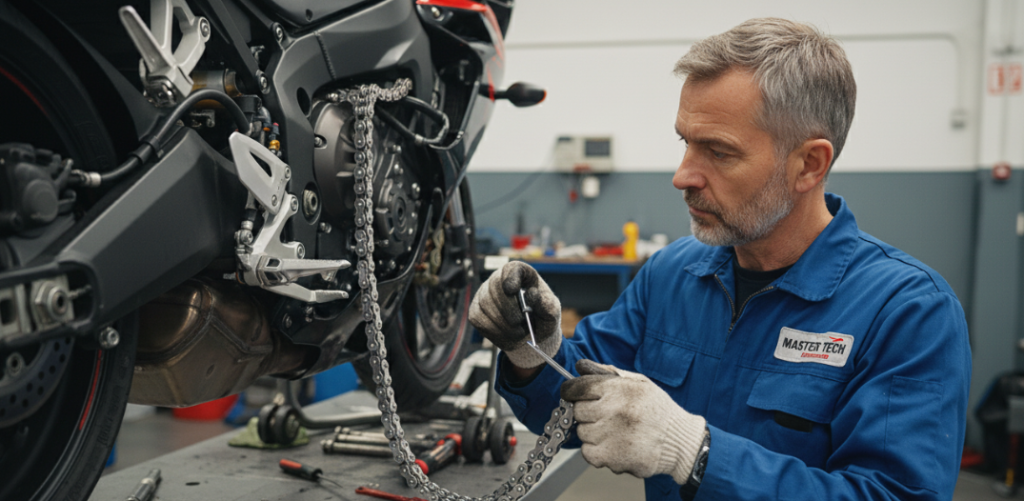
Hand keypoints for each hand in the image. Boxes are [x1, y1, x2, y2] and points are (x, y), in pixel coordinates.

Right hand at [469, 261, 561, 368]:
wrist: (532, 333)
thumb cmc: (542, 316)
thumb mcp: (551, 310)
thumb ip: (546, 303)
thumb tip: (532, 294)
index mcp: (521, 274)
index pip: (512, 269)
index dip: (510, 277)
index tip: (512, 290)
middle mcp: (499, 280)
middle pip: (495, 288)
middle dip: (508, 309)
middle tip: (520, 322)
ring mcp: (484, 295)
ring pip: (486, 306)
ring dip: (503, 323)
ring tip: (518, 331)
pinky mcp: (476, 311)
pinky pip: (479, 320)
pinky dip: (495, 330)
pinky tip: (507, 333)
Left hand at [560, 360, 706, 483]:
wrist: (680, 442)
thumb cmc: (658, 411)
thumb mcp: (639, 383)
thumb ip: (608, 372)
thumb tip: (580, 365)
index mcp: (619, 389)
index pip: (578, 387)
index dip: (571, 391)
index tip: (571, 394)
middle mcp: (614, 409)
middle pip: (578, 411)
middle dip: (587, 413)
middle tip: (603, 416)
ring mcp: (611, 434)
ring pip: (582, 432)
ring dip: (593, 433)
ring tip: (614, 432)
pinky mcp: (612, 456)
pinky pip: (587, 452)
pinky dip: (595, 451)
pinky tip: (612, 446)